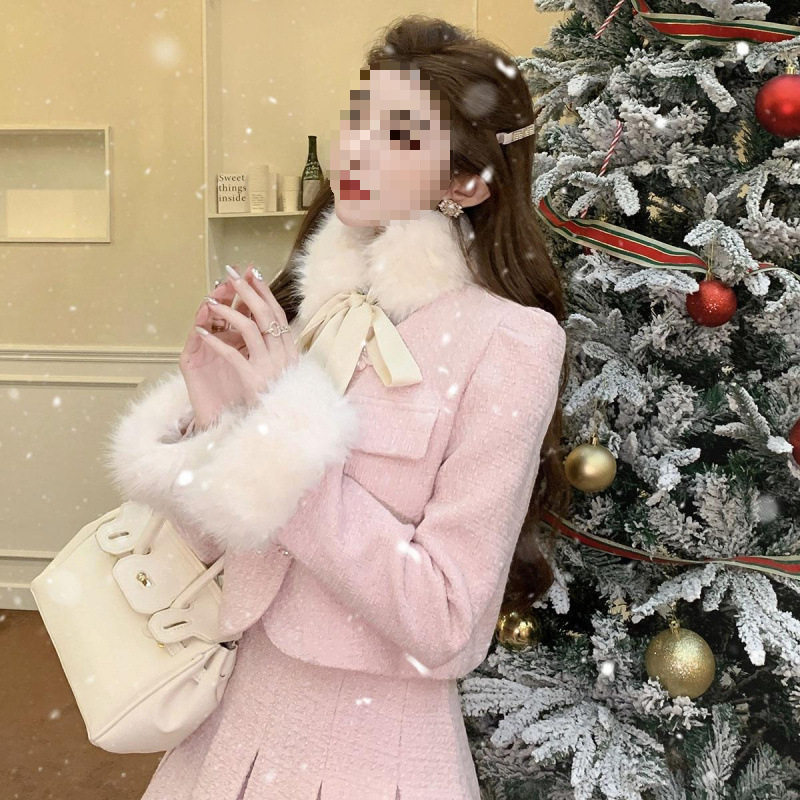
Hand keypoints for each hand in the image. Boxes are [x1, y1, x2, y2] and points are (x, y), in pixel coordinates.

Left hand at [179, 265, 298, 429]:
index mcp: (290, 350)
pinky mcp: (253, 379)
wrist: (280, 427)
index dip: (264, 292)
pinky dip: (216, 341)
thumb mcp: (283, 369)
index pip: (277, 313)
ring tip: (211, 302)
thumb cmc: (277, 397)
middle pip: (265, 314)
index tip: (251, 274)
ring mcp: (270, 366)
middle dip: (246, 291)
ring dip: (228, 312)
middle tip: (230, 275)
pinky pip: (233, 353)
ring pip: (250, 329)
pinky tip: (202, 332)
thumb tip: (267, 324)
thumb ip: (277, 348)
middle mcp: (283, 355)